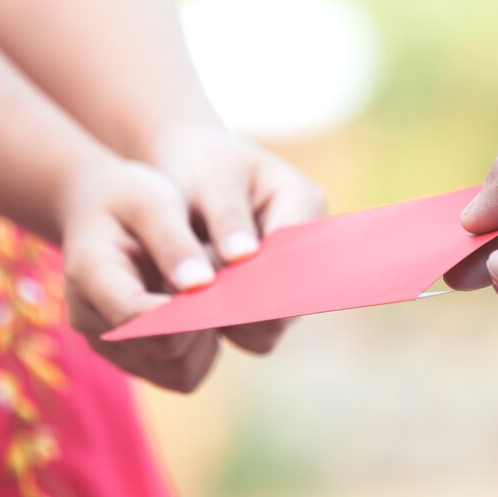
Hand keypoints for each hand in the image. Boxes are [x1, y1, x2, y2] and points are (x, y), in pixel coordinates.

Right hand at [60, 158, 223, 391]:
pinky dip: (202, 351)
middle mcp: (91, 323)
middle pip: (170, 352)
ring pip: (181, 374)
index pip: (139, 317)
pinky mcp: (133, 360)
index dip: (188, 311)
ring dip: (207, 340)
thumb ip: (175, 241)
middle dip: (205, 322)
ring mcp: (110, 348)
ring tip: (205, 296)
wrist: (98, 213)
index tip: (217, 284)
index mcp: (90, 276)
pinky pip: (183, 376)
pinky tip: (200, 313)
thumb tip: (201, 286)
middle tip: (217, 281)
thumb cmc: (129, 200)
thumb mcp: (152, 201)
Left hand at [151, 125, 326, 353]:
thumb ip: (227, 217)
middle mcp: (310, 244)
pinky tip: (198, 313)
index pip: (297, 256)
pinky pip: (256, 330)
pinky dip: (228, 328)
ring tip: (194, 308)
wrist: (187, 172)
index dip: (264, 283)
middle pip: (293, 299)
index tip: (219, 298)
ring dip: (235, 323)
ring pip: (274, 323)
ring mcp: (293, 275)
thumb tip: (242, 258)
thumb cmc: (198, 166)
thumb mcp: (210, 180)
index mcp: (305, 202)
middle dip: (248, 309)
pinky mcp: (270, 297)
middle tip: (198, 313)